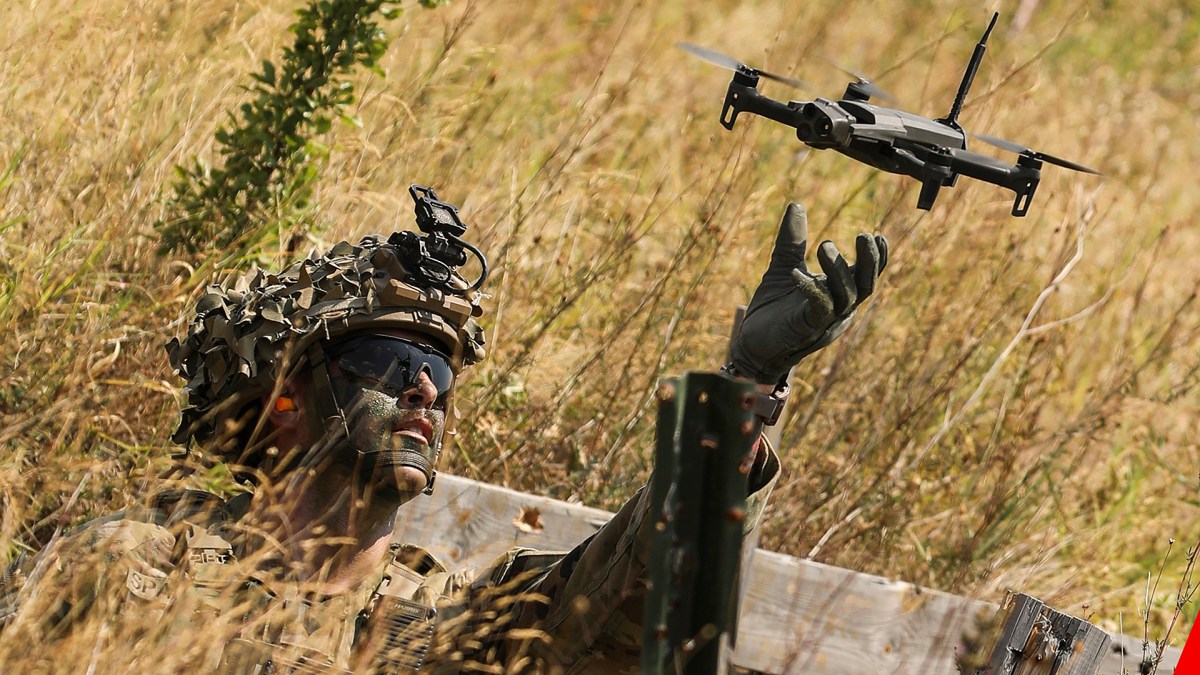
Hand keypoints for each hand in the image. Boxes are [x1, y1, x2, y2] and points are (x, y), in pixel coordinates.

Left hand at [728, 203, 887, 384]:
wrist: (752, 345)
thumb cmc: (773, 310)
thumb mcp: (783, 268)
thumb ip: (792, 241)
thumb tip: (797, 205)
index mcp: (838, 295)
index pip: (865, 276)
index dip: (877, 258)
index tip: (878, 235)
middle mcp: (839, 310)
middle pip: (865, 286)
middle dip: (869, 261)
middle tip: (864, 235)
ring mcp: (825, 322)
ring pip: (846, 297)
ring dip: (839, 270)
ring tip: (825, 245)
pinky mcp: (807, 330)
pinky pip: (818, 309)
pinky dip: (810, 289)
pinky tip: (796, 273)